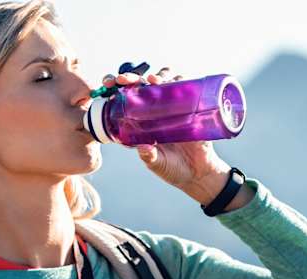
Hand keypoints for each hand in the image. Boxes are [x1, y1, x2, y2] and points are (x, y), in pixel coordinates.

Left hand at [99, 67, 233, 198]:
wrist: (199, 174)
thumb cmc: (173, 169)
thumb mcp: (157, 163)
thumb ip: (149, 156)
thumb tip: (142, 147)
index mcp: (142, 122)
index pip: (126, 100)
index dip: (116, 90)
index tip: (107, 85)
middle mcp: (156, 111)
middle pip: (142, 85)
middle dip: (130, 78)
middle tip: (122, 80)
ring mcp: (173, 107)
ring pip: (163, 81)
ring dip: (156, 76)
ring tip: (152, 80)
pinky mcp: (190, 107)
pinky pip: (185, 87)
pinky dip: (178, 80)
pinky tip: (172, 82)